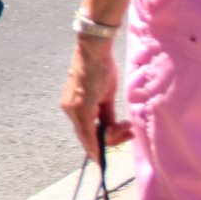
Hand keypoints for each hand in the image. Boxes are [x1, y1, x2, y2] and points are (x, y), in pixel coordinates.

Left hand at [60, 36, 132, 162]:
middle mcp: (70, 110)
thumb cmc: (101, 68)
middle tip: (130, 133)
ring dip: (112, 137)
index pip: (87, 133)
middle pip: (89, 137)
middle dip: (112, 140)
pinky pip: (88, 131)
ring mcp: (72, 109)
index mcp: (75, 108)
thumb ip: (107, 114)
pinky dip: (96, 142)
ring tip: (128, 127)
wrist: (95, 49)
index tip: (114, 149)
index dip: (100, 144)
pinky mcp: (80, 106)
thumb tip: (112, 129)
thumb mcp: (105, 95)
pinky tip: (104, 150)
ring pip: (90, 136)